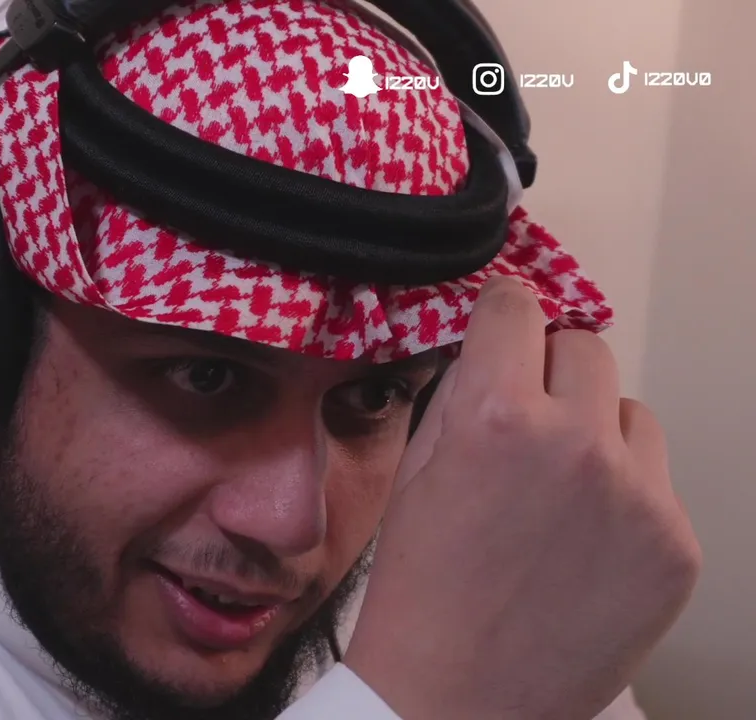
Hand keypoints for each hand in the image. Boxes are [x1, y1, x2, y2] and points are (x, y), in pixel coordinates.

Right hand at [343, 276, 700, 719]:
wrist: (456, 697)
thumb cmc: (418, 591)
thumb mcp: (414, 474)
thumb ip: (458, 398)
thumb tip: (491, 351)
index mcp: (494, 416)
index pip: (516, 308)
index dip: (500, 318)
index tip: (501, 331)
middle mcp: (575, 443)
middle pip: (584, 347)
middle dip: (549, 372)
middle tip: (524, 420)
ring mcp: (638, 496)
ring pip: (630, 412)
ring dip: (596, 430)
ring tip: (558, 491)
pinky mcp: (676, 544)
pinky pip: (656, 481)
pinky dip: (624, 496)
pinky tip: (583, 541)